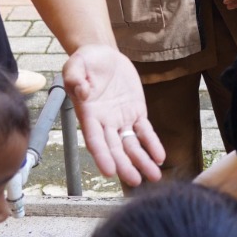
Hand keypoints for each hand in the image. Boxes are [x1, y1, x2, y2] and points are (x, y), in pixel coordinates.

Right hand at [64, 44, 165, 186]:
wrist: (102, 55)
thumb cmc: (85, 61)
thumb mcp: (76, 64)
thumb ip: (76, 77)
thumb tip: (82, 91)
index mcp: (88, 114)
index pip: (94, 140)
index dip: (102, 156)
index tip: (109, 171)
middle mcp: (104, 122)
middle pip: (115, 149)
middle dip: (125, 166)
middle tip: (135, 181)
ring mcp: (121, 119)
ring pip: (132, 145)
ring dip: (142, 161)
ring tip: (154, 177)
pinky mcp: (136, 112)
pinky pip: (145, 131)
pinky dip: (152, 144)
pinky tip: (160, 157)